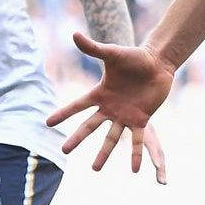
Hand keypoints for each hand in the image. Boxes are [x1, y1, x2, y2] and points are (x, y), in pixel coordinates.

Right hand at [47, 32, 172, 183]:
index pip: (77, 106)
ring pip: (111, 138)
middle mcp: (109, 107)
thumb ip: (93, 48)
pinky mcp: (141, 120)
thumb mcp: (112, 53)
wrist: (157, 62)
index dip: (63, 114)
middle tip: (63, 150)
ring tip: (95, 169)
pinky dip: (134, 154)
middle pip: (89, 126)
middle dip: (77, 138)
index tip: (47, 123)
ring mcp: (124, 115)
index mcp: (100, 93)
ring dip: (104, 153)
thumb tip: (74, 34)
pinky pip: (135, 140)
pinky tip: (134, 169)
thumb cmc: (133, 57)